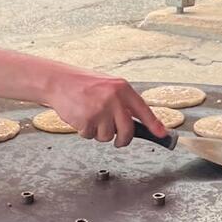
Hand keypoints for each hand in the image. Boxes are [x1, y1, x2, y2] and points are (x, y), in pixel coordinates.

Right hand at [47, 72, 166, 147]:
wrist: (59, 81)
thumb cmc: (84, 85)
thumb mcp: (109, 87)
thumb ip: (122, 102)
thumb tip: (135, 123)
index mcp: (122, 88)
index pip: (143, 109)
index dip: (154, 124)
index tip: (163, 134)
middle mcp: (114, 99)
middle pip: (128, 131)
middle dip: (123, 140)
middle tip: (119, 140)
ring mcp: (101, 110)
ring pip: (107, 137)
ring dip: (99, 133)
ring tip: (91, 117)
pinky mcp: (87, 120)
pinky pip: (91, 136)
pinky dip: (85, 132)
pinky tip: (80, 118)